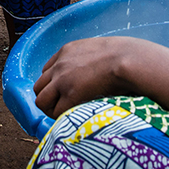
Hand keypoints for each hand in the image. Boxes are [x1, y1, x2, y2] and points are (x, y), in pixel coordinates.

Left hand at [33, 36, 157, 117]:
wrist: (129, 59)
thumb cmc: (125, 57)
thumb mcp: (100, 50)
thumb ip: (90, 59)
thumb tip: (98, 73)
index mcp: (67, 51)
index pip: (46, 71)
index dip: (53, 85)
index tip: (63, 93)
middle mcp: (60, 65)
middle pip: (39, 86)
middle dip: (48, 98)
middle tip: (61, 108)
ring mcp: (62, 79)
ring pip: (41, 100)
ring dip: (50, 109)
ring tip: (65, 115)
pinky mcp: (70, 94)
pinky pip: (55, 111)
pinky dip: (61, 117)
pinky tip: (73, 118)